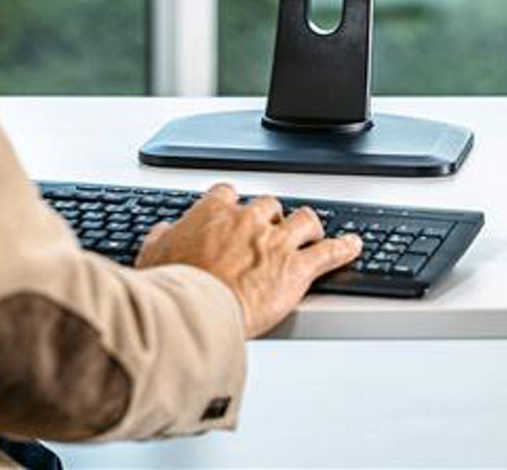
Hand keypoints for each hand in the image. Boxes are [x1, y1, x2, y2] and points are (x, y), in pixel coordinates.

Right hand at [134, 183, 362, 337]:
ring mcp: (276, 241)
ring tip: (312, 232)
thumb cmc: (175, 287)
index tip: (235, 212)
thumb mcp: (153, 255)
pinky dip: (344, 248)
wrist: (197, 312)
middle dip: (272, 216)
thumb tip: (162, 232)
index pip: (229, 193)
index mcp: (214, 212)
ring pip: (304, 219)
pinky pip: (329, 251)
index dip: (235, 204)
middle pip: (270, 204)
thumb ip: (161, 238)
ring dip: (308, 225)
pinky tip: (354, 245)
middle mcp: (249, 220)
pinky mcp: (297, 268)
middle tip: (272, 231)